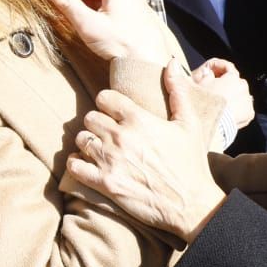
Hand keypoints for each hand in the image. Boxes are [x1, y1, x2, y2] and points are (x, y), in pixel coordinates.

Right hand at [45, 0, 171, 64]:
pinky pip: (106, 1)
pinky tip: (95, 27)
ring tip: (84, 24)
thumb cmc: (123, 44)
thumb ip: (66, 2)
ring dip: (84, 3)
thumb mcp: (88, 24)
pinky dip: (94, 10)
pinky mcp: (129, 9)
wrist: (148, 63)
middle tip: (69, 13)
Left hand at [65, 67, 227, 241]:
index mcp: (138, 118)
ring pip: (80, 140)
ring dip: (87, 144)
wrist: (191, 204)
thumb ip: (177, 90)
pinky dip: (77, 165)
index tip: (114, 113)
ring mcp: (110, 160)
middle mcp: (120, 136)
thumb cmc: (191, 163)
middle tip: (107, 134)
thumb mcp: (189, 123)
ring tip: (99, 150)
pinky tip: (87, 166)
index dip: (107, 104)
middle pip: (89, 118)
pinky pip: (74, 166)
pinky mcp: (104, 183)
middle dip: (96, 125)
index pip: (103, 97)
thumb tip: (169, 63)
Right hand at [192, 57, 253, 128]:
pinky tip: (229, 113)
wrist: (214, 123)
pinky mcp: (249, 113)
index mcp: (232, 77)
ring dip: (234, 98)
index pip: (228, 67)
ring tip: (222, 105)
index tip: (213, 73)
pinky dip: (238, 110)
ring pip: (241, 95)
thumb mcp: (200, 85)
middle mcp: (243, 87)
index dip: (219, 68)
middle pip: (236, 82)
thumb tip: (208, 71)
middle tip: (216, 92)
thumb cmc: (205, 104)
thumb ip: (205, 75)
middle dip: (227, 85)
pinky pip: (245, 109)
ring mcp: (247, 100)